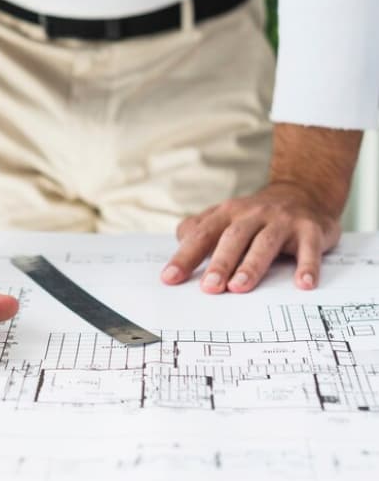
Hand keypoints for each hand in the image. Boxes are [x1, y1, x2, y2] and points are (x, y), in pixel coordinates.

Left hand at [161, 182, 341, 293]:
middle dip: (220, 263)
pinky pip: (309, 249)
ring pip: (265, 243)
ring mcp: (282, 221)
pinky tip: (303, 284)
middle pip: (233, 238)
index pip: (202, 235)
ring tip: (240, 287)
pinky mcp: (310, 229)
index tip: (170, 278)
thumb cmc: (255, 216)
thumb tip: (179, 246)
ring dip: (252, 265)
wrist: (304, 193)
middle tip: (209, 287)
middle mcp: (253, 214)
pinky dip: (307, 266)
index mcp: (227, 213)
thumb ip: (200, 231)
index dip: (185, 256)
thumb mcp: (225, 217)